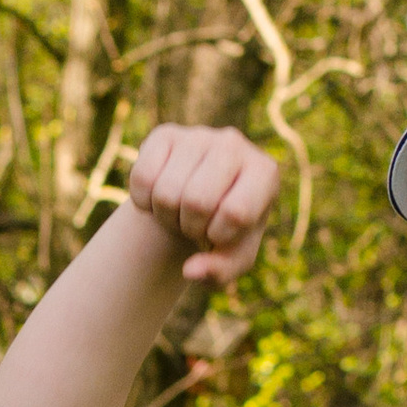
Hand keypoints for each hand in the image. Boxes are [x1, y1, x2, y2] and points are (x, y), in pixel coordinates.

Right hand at [127, 124, 279, 287]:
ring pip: (166, 193)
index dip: (218, 235)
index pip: (236, 212)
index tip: (219, 234)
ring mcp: (198, 135)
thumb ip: (220, 272)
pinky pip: (142, 178)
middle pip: (196, 201)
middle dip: (189, 227)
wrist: (198, 204)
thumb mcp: (231, 258)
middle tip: (194, 225)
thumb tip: (190, 271)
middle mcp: (234, 144)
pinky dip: (143, 202)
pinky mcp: (165, 134)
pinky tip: (159, 198)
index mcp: (264, 172)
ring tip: (180, 212)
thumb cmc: (223, 232)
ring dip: (166, 217)